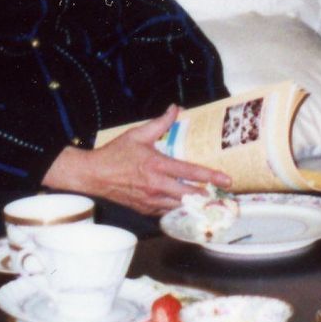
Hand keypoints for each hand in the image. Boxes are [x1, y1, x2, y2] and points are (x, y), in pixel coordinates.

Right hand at [42, 108, 231, 216]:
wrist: (94, 175)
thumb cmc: (115, 154)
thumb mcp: (137, 134)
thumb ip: (160, 122)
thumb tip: (176, 109)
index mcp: (157, 165)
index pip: (190, 172)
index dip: (210, 176)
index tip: (226, 179)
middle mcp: (156, 185)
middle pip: (190, 195)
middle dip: (209, 196)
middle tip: (223, 195)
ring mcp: (151, 200)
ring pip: (180, 207)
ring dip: (196, 205)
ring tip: (210, 203)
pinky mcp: (145, 209)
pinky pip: (167, 212)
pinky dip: (178, 210)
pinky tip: (187, 207)